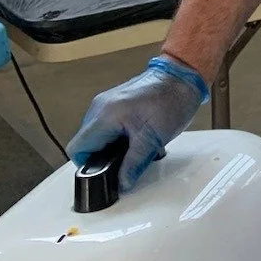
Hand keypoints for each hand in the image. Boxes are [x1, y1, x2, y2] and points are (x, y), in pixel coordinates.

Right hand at [67, 56, 208, 191]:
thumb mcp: (152, 139)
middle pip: (86, 142)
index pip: (77, 148)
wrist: (183, 77)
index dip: (87, 164)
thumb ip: (134, 164)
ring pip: (97, 133)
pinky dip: (117, 134)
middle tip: (122, 162)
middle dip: (102, 156)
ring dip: (111, 145)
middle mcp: (100, 107)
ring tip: (133, 148)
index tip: (103, 171)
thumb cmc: (171, 100)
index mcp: (104, 116)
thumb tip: (122, 183)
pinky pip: (107, 123)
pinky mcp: (117, 101)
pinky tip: (135, 137)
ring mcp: (107, 102)